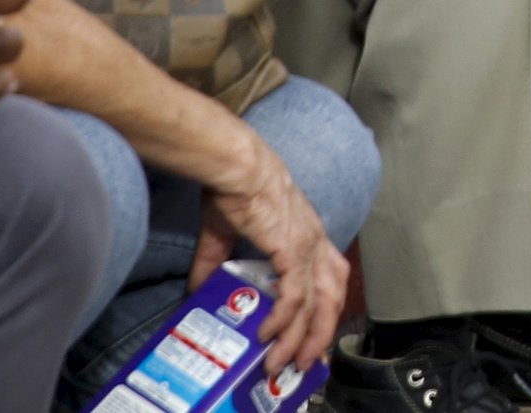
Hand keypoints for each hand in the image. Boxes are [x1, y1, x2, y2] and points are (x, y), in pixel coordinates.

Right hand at [195, 133, 347, 375]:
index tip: (312, 339)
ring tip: (283, 363)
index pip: (331, 280)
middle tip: (302, 365)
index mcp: (309, 236)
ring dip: (301, 338)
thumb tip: (198, 291)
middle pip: (332, 298)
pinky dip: (284, 319)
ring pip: (316, 304)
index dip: (325, 311)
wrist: (236, 166)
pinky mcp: (292, 249)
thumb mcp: (226, 234)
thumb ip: (215, 264)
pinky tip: (269, 336)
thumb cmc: (234, 190)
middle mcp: (316, 243)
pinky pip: (295, 295)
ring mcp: (307, 246)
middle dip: (319, 335)